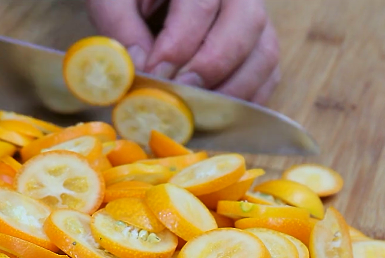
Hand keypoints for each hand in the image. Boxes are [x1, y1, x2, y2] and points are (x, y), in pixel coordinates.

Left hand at [85, 0, 280, 103]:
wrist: (153, 2)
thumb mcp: (115, 0)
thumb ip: (121, 27)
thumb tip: (141, 68)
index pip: (200, 8)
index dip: (178, 47)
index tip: (154, 75)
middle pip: (246, 26)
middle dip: (210, 68)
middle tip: (179, 94)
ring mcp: (257, 19)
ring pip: (265, 54)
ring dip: (232, 91)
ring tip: (196, 111)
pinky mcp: (261, 47)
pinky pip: (269, 76)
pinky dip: (246, 101)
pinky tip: (217, 117)